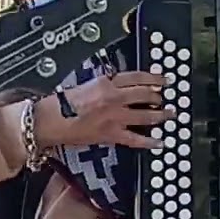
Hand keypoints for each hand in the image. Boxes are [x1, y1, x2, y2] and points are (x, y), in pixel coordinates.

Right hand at [33, 71, 172, 150]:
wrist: (50, 120)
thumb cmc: (62, 103)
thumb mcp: (87, 84)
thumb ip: (106, 83)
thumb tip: (121, 84)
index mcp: (107, 82)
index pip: (137, 77)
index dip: (154, 78)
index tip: (163, 79)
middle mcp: (114, 98)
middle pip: (145, 94)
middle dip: (159, 96)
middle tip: (166, 97)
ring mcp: (115, 117)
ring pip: (145, 115)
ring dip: (160, 115)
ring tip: (169, 114)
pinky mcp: (112, 134)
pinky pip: (136, 139)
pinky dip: (150, 141)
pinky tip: (160, 142)